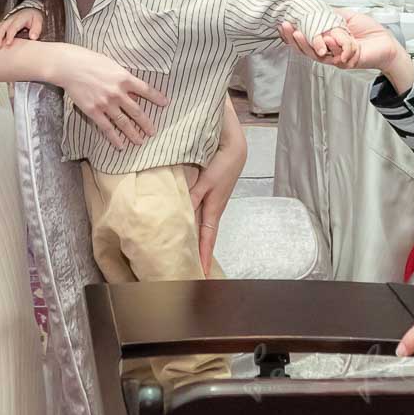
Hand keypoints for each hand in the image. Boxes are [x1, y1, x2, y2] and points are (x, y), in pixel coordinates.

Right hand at [0, 7, 42, 47]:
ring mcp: (6, 20)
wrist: (30, 10)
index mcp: (20, 18)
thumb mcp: (38, 21)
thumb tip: (33, 37)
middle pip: (2, 27)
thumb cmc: (33, 17)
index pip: (13, 27)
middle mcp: (11, 19)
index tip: (8, 43)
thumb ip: (36, 29)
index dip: (10, 36)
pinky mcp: (4, 23)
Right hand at [50, 45, 168, 149]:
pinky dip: (114, 138)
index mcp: (124, 78)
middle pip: (137, 111)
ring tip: (140, 141)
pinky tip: (120, 145)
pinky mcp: (93, 111)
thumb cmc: (91, 61)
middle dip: (146, 123)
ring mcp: (106, 103)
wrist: (70, 66)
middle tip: (153, 132)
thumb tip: (134, 90)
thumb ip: (124, 78)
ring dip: (133, 133)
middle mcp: (118, 93)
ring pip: (123, 122)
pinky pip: (106, 128)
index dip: (156, 97)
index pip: (146, 90)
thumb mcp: (113, 65)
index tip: (165, 103)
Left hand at [188, 101, 247, 276]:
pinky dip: (190, 219)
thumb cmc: (223, 158)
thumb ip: (194, 195)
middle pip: (202, 234)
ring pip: (198, 222)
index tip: (202, 275)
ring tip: (182, 252)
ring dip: (192, 236)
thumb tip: (181, 216)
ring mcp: (210, 198)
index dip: (204, 256)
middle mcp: (212, 206)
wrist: (233, 139)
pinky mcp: (207, 189)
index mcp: (214, 206)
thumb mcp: (208, 178)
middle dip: (196, 251)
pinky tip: (180, 222)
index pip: (208, 237)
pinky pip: (197, 209)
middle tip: (187, 269)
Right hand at [279, 13, 398, 71]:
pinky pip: (335, 55)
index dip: (294, 34)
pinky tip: (330, 38)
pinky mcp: (346, 62)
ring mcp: (336, 59)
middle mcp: (330, 52)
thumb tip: (316, 8)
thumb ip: (332, 15)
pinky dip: (335, 45)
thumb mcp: (347, 17)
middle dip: (294, 39)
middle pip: (306, 49)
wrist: (387, 43)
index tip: (284, 23)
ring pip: (317, 54)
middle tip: (286, 27)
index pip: (306, 39)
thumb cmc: (369, 31)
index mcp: (328, 41)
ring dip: (307, 44)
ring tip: (299, 33)